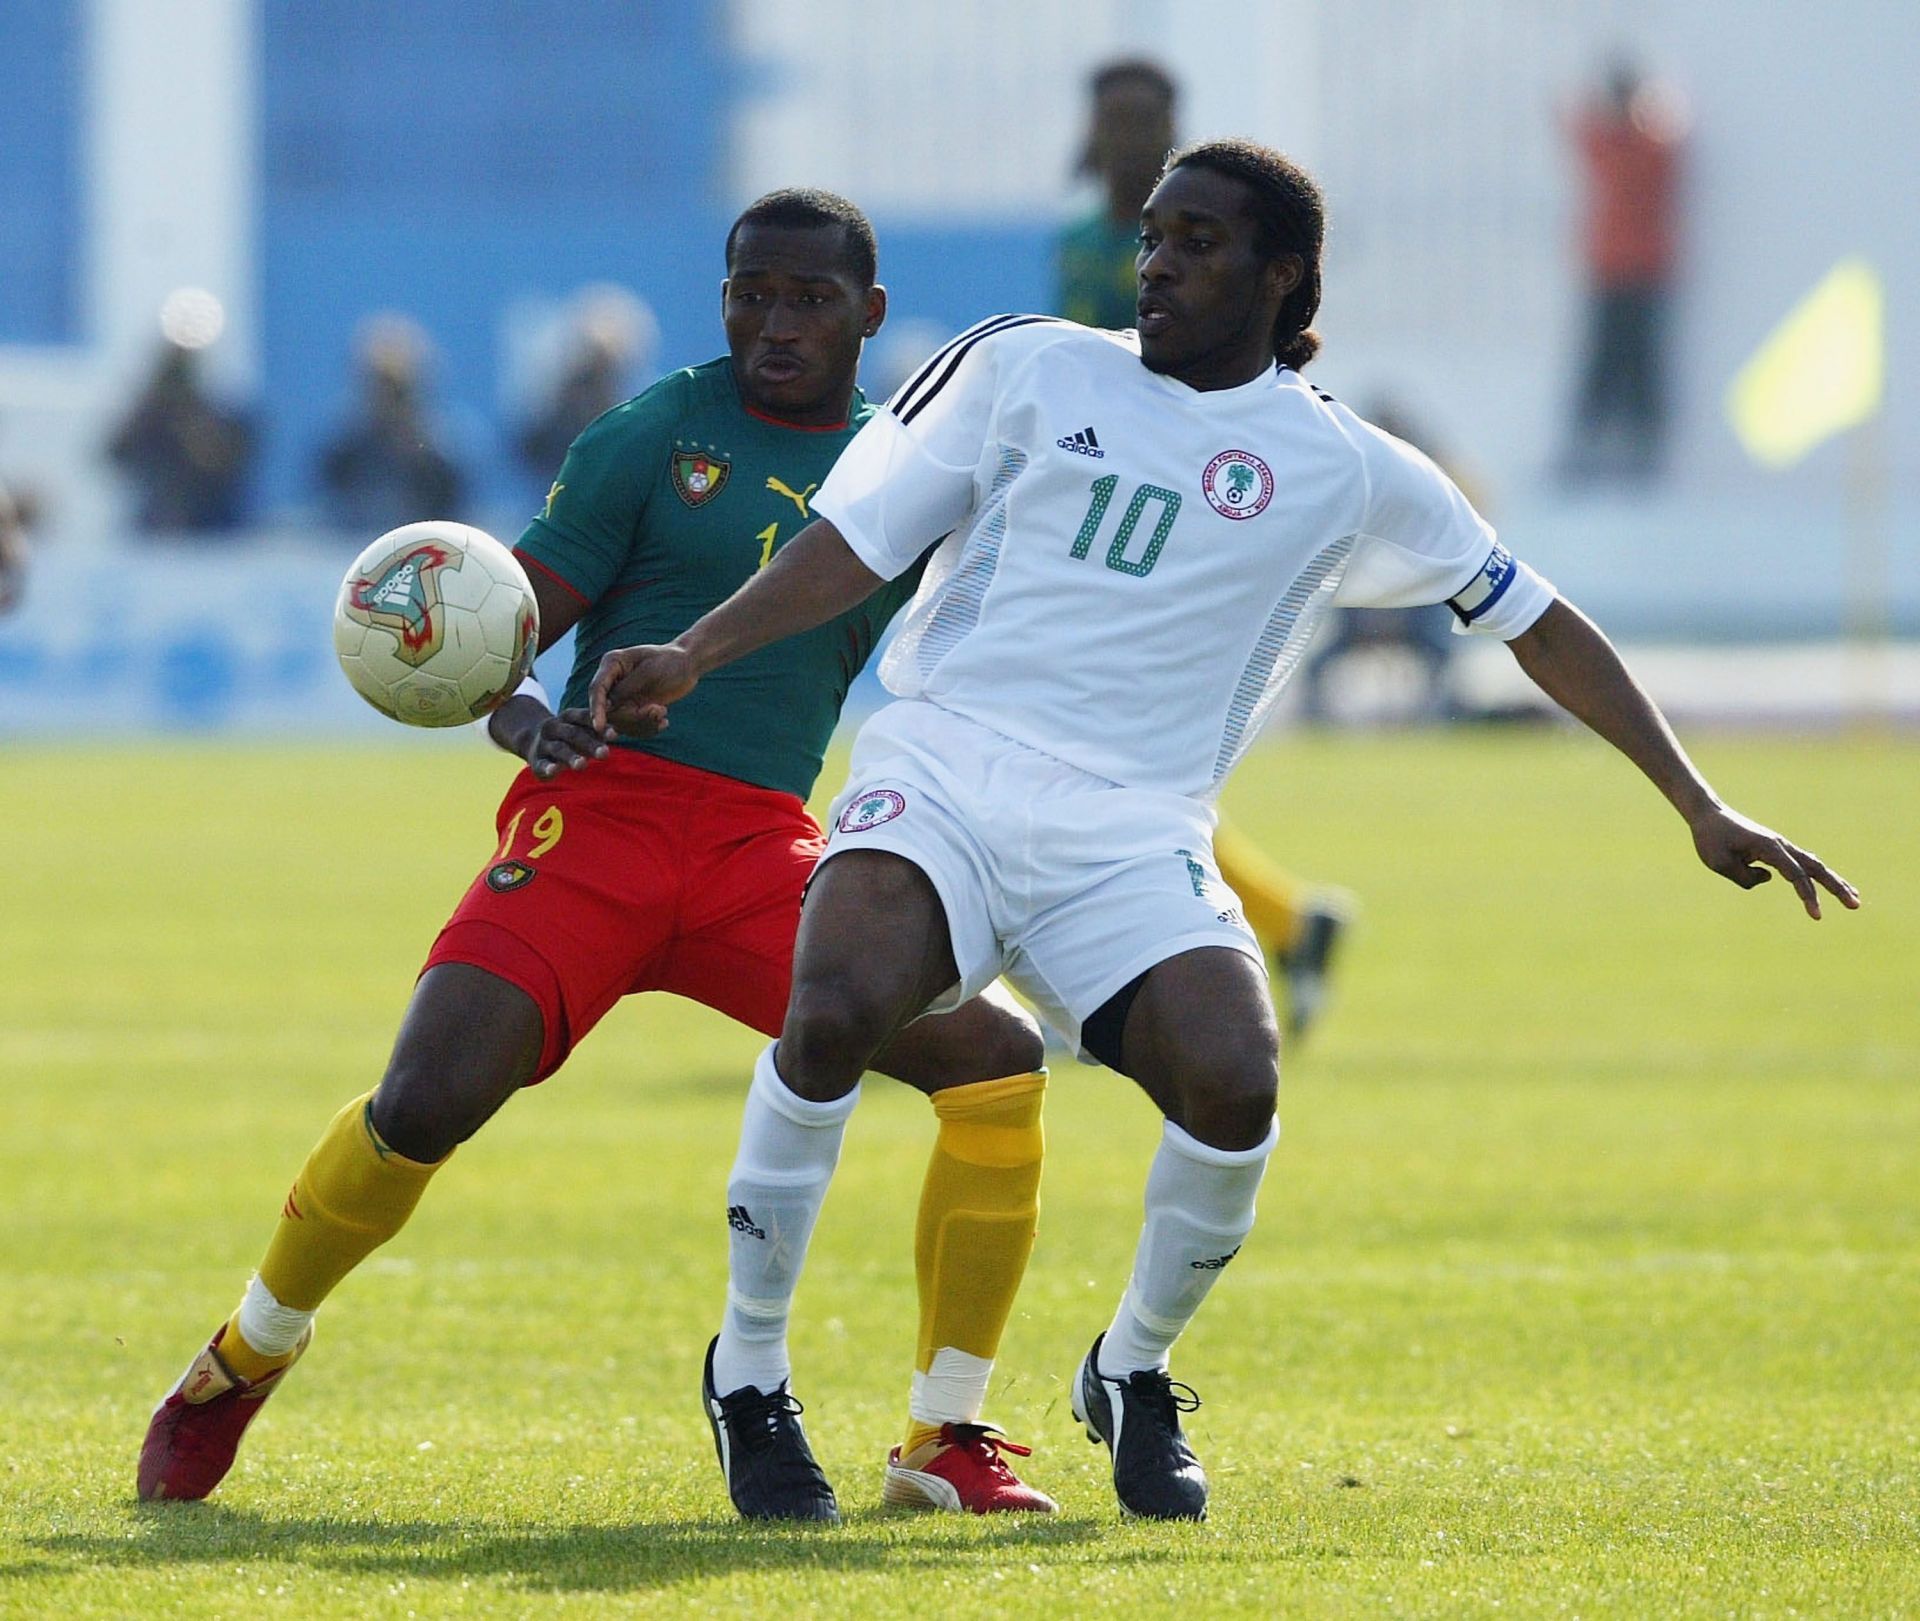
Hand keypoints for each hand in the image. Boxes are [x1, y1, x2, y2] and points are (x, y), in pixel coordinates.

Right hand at [522, 707, 621, 780]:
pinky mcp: (536, 760)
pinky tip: (553, 771)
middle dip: (590, 744)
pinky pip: (541, 764)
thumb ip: (596, 731)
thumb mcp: (580, 730)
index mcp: (568, 717)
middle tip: (605, 753)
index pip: (584, 718)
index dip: (599, 727)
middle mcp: (554, 727)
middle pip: (573, 734)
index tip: (614, 735)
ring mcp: (543, 743)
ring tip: (582, 764)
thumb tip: (616, 732)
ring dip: (570, 756)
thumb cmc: (568, 737)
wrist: (532, 741)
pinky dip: (547, 767)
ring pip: (558, 749)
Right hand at [589, 642, 697, 734]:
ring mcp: (621, 696)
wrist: (687, 665)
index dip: (596, 709)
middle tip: (658, 711)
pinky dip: (647, 728)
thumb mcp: (650, 672)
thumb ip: (627, 688)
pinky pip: (632, 727)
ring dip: (643, 723)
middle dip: (632, 717)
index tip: (599, 727)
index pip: (597, 689)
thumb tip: (608, 707)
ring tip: (663, 712)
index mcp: (612, 664)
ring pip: (620, 722)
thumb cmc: (671, 661)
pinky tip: (663, 721)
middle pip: (608, 710)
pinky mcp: (632, 708)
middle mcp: (612, 680)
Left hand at [1689, 804, 1859, 919]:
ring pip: (1814, 865)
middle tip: (1855, 905)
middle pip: (1816, 868)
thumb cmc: (1710, 838)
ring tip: (1854, 897)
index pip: (1796, 875)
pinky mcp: (1776, 849)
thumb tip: (1767, 879)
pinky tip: (1830, 885)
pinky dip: (1818, 875)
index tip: (1817, 916)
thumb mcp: (1720, 863)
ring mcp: (1781, 846)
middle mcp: (1780, 845)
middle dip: (1836, 888)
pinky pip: (1802, 864)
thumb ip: (1744, 877)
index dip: (1809, 896)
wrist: (1708, 815)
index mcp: (1769, 847)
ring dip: (1834, 881)